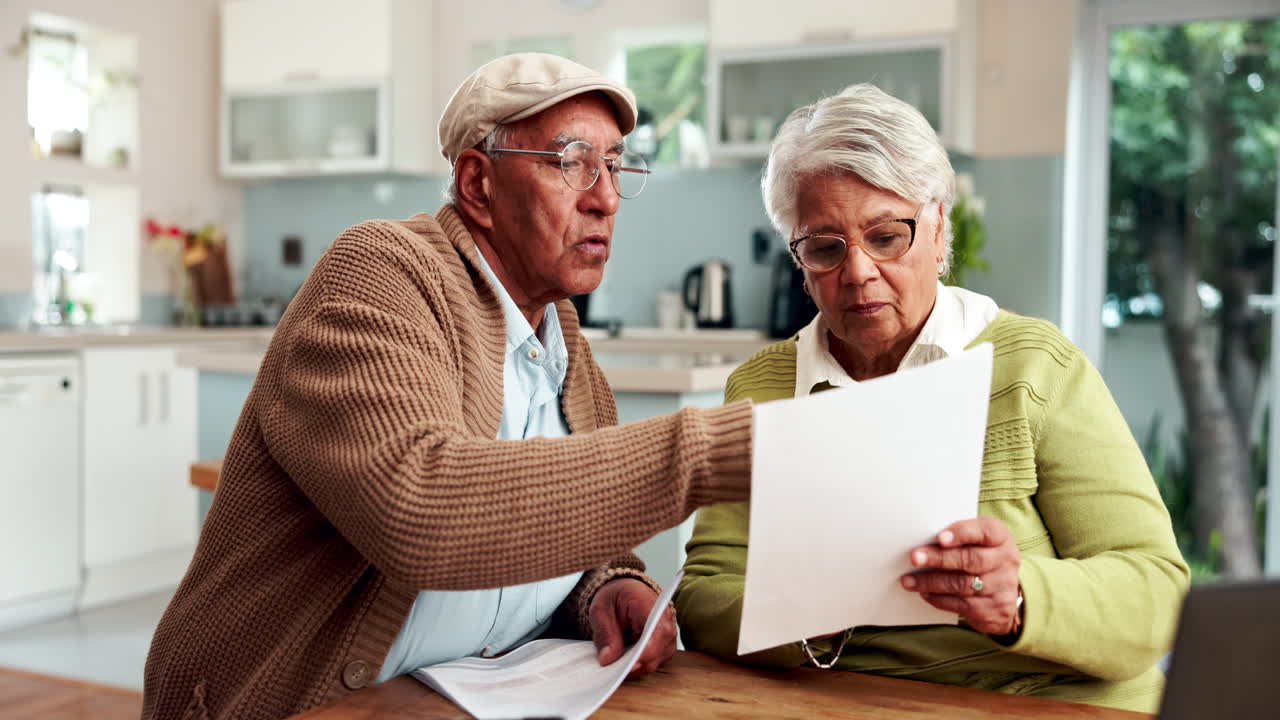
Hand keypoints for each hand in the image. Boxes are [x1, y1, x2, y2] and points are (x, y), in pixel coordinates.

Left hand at [588, 578, 676, 675]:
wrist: (626, 592)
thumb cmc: (616, 597)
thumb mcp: (601, 610)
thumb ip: (605, 633)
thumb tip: (608, 660)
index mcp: (651, 605)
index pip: (657, 633)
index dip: (645, 653)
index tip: (628, 666)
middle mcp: (666, 621)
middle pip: (657, 653)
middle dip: (634, 663)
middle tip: (612, 665)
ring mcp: (668, 635)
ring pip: (655, 662)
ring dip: (635, 665)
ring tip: (617, 658)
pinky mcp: (664, 646)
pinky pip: (653, 662)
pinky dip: (637, 663)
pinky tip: (624, 658)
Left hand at [900, 517, 1021, 635]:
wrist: (1005, 592)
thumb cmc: (982, 556)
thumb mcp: (979, 540)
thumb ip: (958, 536)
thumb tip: (922, 538)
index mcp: (1001, 537)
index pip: (985, 531)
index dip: (961, 534)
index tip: (939, 538)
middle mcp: (1005, 561)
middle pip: (970, 559)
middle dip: (939, 559)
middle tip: (915, 558)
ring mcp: (1001, 587)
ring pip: (962, 584)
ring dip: (931, 582)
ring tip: (909, 580)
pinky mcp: (993, 609)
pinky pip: (961, 604)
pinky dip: (939, 598)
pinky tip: (924, 593)